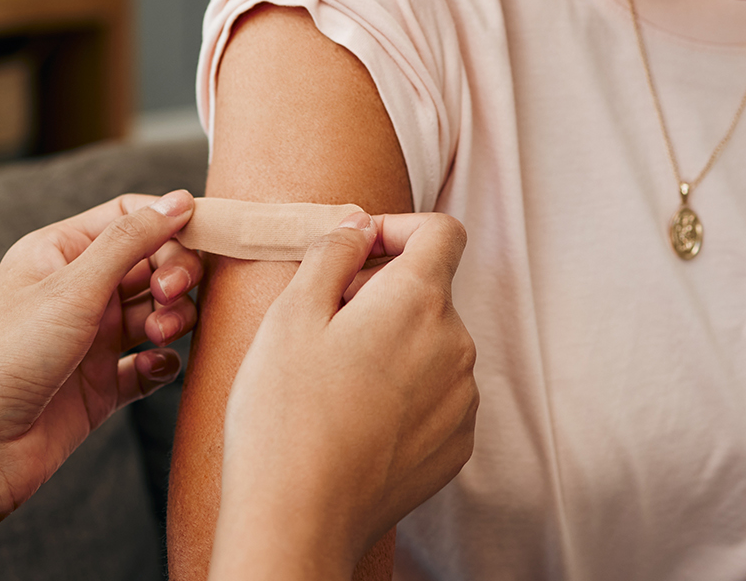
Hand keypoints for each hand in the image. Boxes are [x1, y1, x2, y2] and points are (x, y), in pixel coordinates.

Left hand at [0, 189, 204, 520]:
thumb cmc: (3, 357)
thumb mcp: (72, 287)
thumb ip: (131, 240)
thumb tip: (180, 199)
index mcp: (59, 253)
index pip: (129, 218)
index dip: (169, 224)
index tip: (207, 237)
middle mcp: (77, 292)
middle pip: (152, 265)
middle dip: (174, 276)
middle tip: (169, 296)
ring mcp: (90, 341)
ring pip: (157, 314)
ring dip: (172, 319)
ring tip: (158, 335)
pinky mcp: (100, 388)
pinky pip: (151, 366)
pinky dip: (162, 364)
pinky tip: (150, 368)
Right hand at [209, 211, 477, 579]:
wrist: (298, 520)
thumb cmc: (284, 415)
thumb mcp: (291, 313)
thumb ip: (333, 251)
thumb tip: (359, 225)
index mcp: (419, 301)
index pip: (441, 232)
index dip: (398, 228)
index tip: (357, 250)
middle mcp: (456, 346)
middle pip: (430, 291)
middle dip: (382, 292)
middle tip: (322, 324)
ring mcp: (462, 401)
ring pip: (433, 345)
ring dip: (393, 343)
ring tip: (334, 379)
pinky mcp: (456, 445)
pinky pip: (436, 395)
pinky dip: (404, 392)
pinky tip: (355, 417)